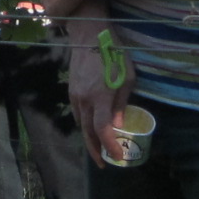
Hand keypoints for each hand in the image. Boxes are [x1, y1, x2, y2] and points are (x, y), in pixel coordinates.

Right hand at [67, 40, 135, 167]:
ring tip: (100, 149)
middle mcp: (84, 100)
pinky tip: (92, 129)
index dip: (109, 146)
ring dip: (90, 139)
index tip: (117, 157)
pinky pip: (78, 114)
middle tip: (104, 163)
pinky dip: (85, 126)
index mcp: (100, 97)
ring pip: (81, 125)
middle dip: (96, 151)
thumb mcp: (126, 78)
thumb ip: (121, 104)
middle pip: (87, 133)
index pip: (102, 129)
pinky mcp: (71, 92)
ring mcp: (75, 96)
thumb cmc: (114, 53)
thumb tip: (118, 126)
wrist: (89, 35)